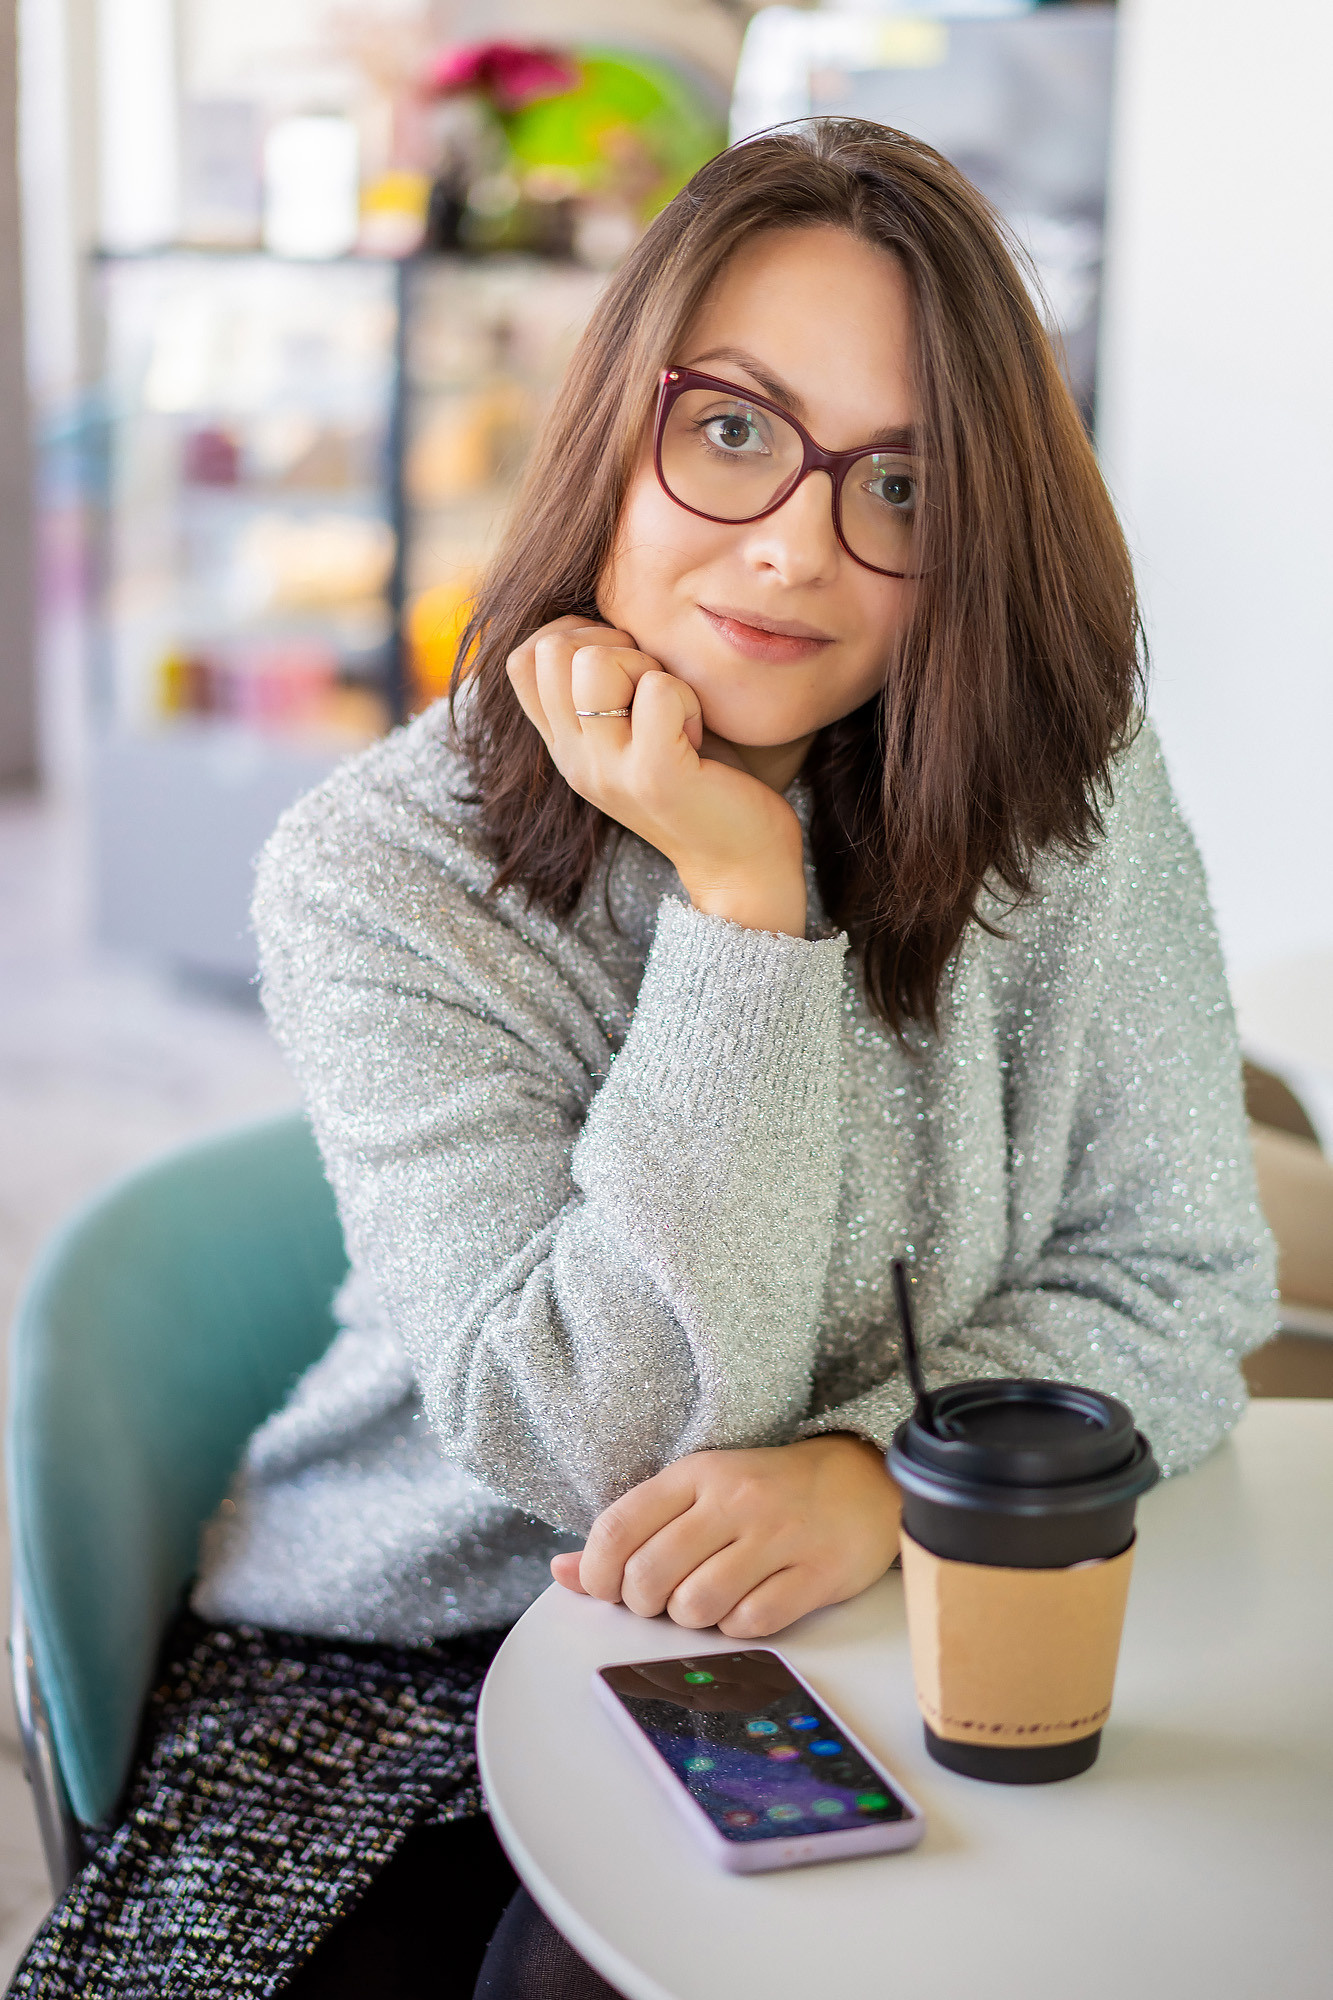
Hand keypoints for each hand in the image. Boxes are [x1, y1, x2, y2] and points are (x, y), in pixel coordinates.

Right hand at [506, 616, 807, 936]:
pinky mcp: (654, 777)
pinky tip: (699, 735)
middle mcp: (573, 761)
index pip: (522, 658)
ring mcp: (608, 771)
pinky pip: (657, 690)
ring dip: (649, 667)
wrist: (742, 863)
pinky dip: (688, 697)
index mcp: (564, 746)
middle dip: (616, 645)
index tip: (626, 670)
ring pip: (595, 661)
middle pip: (554, 648)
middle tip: (656, 691)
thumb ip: (608, 685)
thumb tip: (601, 612)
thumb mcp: (637, 729)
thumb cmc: (704, 779)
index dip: (576, 636)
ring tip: (676, 712)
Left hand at [549, 1435, 901, 1637]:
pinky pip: (751, 1622)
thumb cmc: (766, 1490)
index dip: (598, 1574)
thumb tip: (561, 1571)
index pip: (618, 1529)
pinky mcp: (815, 1573)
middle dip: (643, 1605)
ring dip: (691, 1619)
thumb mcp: (696, 1491)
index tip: (610, 1588)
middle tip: (661, 1600)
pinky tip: (745, 1605)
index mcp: (696, 1473)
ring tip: (706, 1600)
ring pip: (697, 1606)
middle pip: (650, 1576)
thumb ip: (631, 1530)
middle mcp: (734, 1499)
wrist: (860, 1481)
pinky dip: (737, 1626)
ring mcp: (778, 1536)